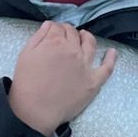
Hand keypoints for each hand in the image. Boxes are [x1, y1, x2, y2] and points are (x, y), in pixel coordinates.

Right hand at [8, 22, 115, 136]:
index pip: (59, 27)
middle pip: (74, 33)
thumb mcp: (25, 55)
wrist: (35, 111)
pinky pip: (107, 67)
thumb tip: (49, 25)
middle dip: (69, 31)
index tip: (53, 30)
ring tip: (84, 36)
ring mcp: (85, 65)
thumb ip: (38, 37)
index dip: (56, 27)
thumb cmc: (26, 84)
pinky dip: (111, 58)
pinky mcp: (93, 81)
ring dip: (87, 37)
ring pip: (90, 44)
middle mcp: (73, 50)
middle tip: (65, 34)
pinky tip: (112, 52)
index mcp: (55, 42)